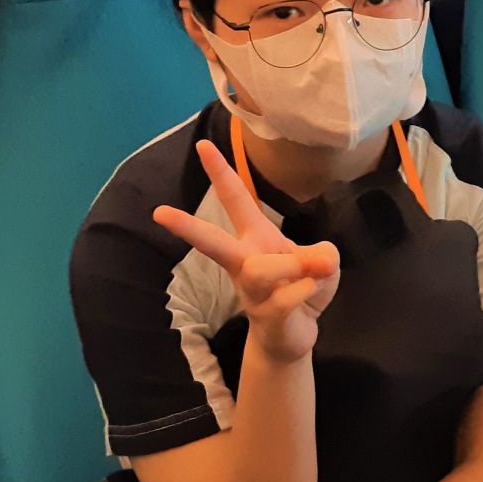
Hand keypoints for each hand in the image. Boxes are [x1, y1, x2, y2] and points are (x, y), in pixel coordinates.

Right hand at [153, 140, 341, 363]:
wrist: (294, 336)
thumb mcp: (323, 261)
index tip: (203, 145)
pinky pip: (285, 298)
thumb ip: (323, 254)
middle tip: (159, 212)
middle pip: (213, 242)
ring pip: (257, 271)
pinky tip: (314, 291)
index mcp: (256, 238)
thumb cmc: (302, 287)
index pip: (236, 199)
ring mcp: (251, 292)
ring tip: (314, 268)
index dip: (221, 172)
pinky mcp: (265, 316)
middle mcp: (246, 262)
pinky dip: (308, 290)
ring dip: (288, 265)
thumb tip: (320, 260)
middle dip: (188, 227)